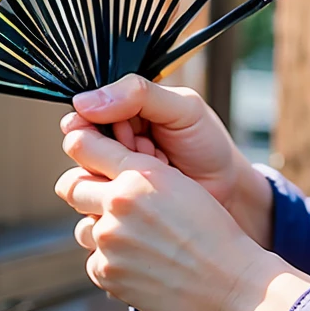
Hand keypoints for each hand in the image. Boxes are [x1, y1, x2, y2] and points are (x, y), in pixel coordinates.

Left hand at [56, 122, 309, 310]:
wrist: (228, 284)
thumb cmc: (212, 231)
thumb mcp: (179, 184)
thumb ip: (138, 172)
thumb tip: (103, 168)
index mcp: (139, 175)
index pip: (86, 147)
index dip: (81, 144)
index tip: (80, 145)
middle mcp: (117, 205)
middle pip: (71, 187)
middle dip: (84, 187)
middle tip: (105, 194)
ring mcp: (109, 243)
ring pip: (83, 226)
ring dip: (99, 227)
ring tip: (134, 235)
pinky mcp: (106, 275)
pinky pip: (95, 259)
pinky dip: (112, 260)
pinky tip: (142, 261)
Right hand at [62, 75, 273, 247]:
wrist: (230, 191)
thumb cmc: (208, 144)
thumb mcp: (183, 108)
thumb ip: (139, 94)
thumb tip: (85, 101)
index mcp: (121, 114)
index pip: (82, 116)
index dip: (94, 124)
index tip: (124, 129)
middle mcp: (110, 148)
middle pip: (79, 152)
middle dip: (117, 152)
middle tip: (150, 148)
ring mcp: (112, 183)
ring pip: (82, 186)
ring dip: (121, 179)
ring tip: (159, 170)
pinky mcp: (116, 215)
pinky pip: (94, 215)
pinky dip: (123, 206)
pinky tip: (152, 199)